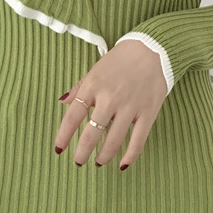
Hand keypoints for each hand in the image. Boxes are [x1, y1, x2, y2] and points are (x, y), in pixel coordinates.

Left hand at [54, 39, 167, 167]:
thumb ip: (79, 88)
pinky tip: (122, 164)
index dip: (64, 136)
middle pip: (91, 133)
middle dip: (82, 152)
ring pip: (113, 140)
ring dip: (104, 156)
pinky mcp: (148, 112)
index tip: (59, 149)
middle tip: (79, 161)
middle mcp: (110, 98)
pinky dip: (130, 155)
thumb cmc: (121, 59)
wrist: (153, 49)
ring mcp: (130, 106)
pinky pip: (138, 140)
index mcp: (93, 86)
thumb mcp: (95, 69)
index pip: (72, 117)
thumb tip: (63, 102)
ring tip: (98, 162)